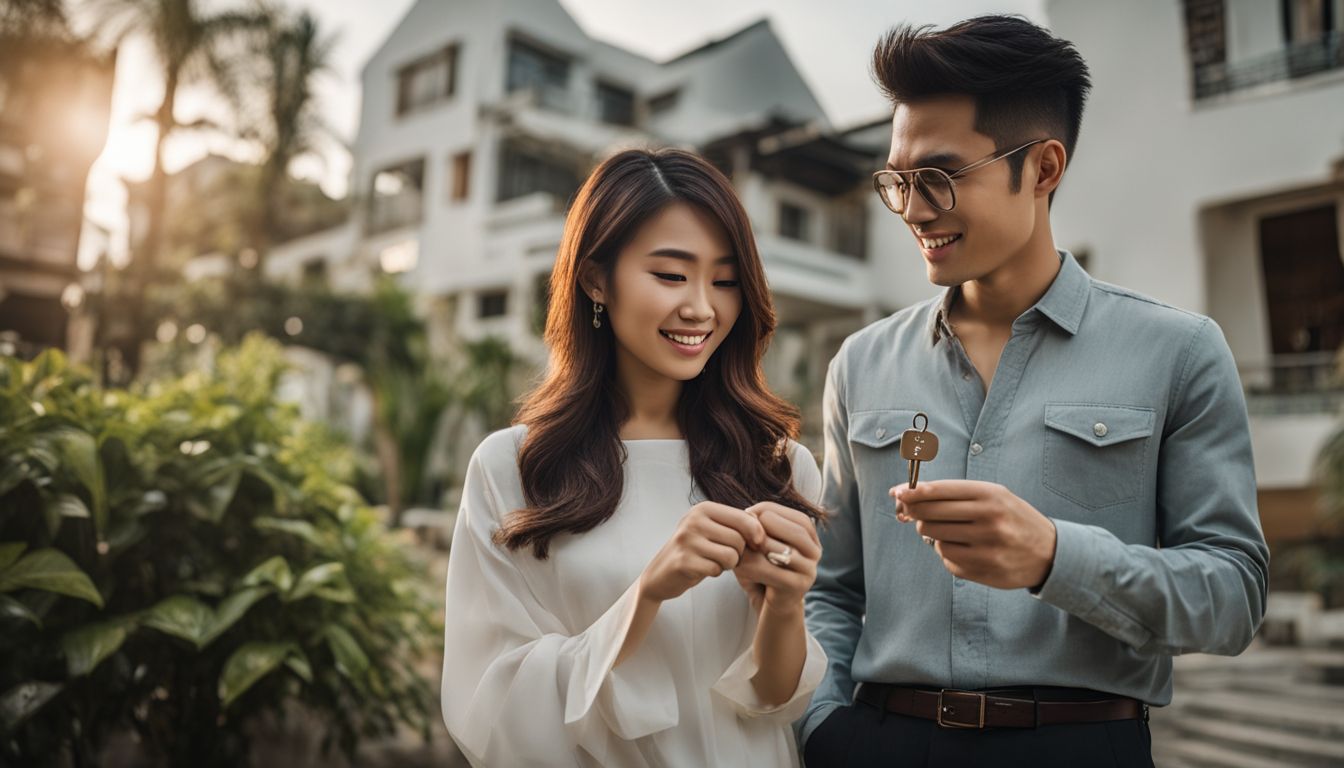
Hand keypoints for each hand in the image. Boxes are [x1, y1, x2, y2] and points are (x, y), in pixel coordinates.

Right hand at [639, 501, 766, 603]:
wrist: (661, 573)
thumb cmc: (696, 550)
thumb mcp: (712, 529)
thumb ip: (736, 525)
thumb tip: (766, 529)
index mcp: (704, 508)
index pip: (744, 518)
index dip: (757, 534)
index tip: (758, 545)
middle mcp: (693, 520)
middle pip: (739, 539)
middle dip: (739, 553)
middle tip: (727, 556)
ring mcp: (686, 540)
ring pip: (731, 555)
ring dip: (728, 564)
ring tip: (715, 562)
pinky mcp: (683, 561)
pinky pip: (716, 569)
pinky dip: (715, 573)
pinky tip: (703, 569)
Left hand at [733, 502, 820, 614]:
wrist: (770, 605)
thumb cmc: (762, 569)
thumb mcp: (760, 543)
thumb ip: (758, 527)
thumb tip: (748, 514)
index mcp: (810, 536)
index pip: (793, 514)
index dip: (766, 510)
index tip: (744, 515)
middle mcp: (815, 551)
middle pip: (794, 529)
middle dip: (764, 527)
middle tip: (742, 533)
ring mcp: (810, 570)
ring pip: (784, 549)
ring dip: (757, 547)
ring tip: (739, 549)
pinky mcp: (798, 587)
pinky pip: (775, 572)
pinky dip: (754, 567)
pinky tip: (741, 567)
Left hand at [891, 480, 1056, 589]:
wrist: (1050, 552)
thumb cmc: (1012, 518)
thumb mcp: (993, 496)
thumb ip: (954, 495)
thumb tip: (907, 497)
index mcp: (990, 495)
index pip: (939, 491)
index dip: (912, 492)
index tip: (896, 493)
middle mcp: (989, 520)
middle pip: (930, 515)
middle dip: (917, 513)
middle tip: (913, 513)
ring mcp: (987, 547)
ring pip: (935, 539)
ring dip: (933, 534)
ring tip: (949, 530)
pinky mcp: (984, 570)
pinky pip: (947, 560)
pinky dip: (947, 553)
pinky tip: (963, 548)